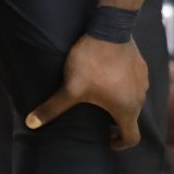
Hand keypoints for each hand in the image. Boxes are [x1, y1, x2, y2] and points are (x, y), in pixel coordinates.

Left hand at [27, 33, 147, 148]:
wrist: (111, 29)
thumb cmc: (93, 63)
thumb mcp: (70, 88)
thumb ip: (52, 109)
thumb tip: (30, 124)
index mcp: (126, 109)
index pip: (132, 138)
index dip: (119, 144)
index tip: (106, 139)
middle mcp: (139, 97)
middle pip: (131, 118)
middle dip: (115, 121)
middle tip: (96, 118)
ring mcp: (143, 80)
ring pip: (133, 99)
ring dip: (120, 102)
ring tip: (100, 95)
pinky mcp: (141, 65)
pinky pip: (134, 83)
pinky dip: (123, 86)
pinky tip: (107, 76)